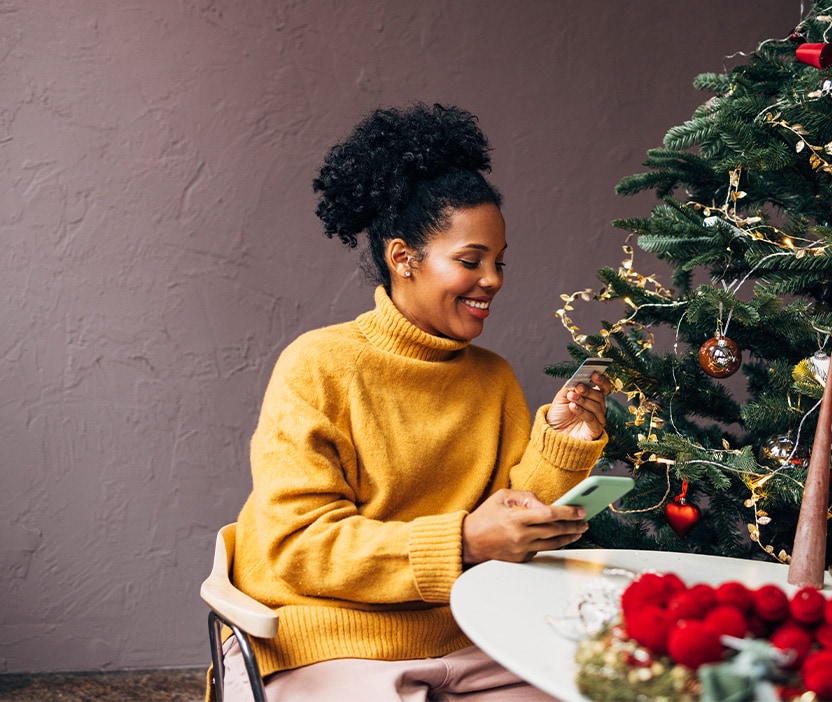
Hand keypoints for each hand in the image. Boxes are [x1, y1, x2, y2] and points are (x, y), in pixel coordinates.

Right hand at [461, 488, 588, 565]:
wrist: (469, 542)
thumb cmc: (485, 516)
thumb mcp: (502, 497)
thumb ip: (525, 496)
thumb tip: (545, 503)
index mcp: (516, 519)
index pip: (549, 514)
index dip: (568, 512)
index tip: (580, 510)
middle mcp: (521, 536)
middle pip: (555, 531)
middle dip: (573, 526)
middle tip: (585, 521)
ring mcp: (521, 550)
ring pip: (553, 544)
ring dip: (568, 537)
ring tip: (578, 531)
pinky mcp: (521, 559)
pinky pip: (542, 550)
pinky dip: (551, 543)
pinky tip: (559, 538)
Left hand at [546, 371, 610, 440]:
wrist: (553, 432)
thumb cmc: (559, 413)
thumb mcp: (562, 396)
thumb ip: (571, 387)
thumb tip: (578, 378)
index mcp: (593, 397)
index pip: (603, 387)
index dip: (600, 380)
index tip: (594, 373)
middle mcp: (598, 407)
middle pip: (600, 396)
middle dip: (589, 390)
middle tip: (578, 387)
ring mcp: (598, 419)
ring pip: (597, 407)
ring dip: (583, 400)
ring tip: (571, 397)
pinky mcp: (595, 430)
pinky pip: (592, 419)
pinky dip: (582, 411)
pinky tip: (572, 406)